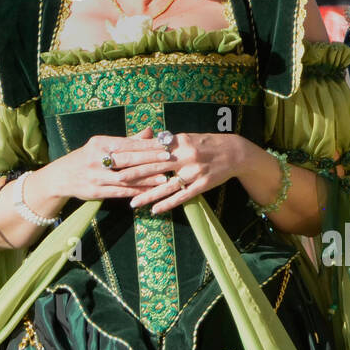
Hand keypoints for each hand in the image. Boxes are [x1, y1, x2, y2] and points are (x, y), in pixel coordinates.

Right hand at [41, 126, 174, 201]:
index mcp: (99, 143)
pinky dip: (135, 191)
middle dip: (150, 159)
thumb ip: (128, 140)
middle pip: (128, 159)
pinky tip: (149, 191)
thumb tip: (150, 131)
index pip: (127, 143)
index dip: (147, 145)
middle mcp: (96, 159)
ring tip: (164, 178)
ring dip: (146, 178)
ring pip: (125, 178)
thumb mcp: (102, 145)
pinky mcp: (95, 192)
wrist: (61, 177)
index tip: (164, 145)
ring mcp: (95, 177)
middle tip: (168, 158)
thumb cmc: (87, 158)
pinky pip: (119, 192)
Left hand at [127, 131, 252, 213]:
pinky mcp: (202, 185)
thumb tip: (147, 141)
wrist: (234, 152)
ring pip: (166, 186)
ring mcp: (194, 172)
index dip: (132, 153)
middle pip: (154, 166)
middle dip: (134, 172)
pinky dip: (168, 204)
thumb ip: (168, 142)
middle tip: (115, 177)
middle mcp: (185, 156)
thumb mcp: (187, 138)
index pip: (150, 148)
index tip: (115, 155)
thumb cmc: (207, 144)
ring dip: (148, 196)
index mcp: (179, 142)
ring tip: (132, 204)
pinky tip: (155, 210)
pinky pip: (182, 196)